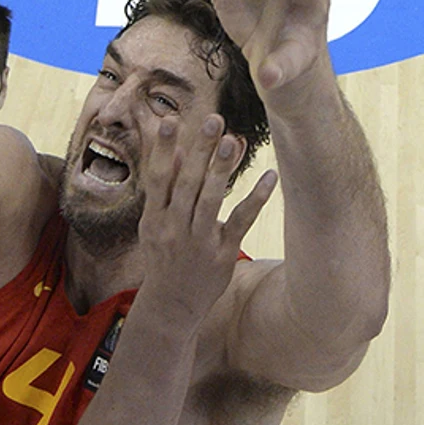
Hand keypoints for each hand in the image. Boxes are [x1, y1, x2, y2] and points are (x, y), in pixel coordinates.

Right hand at [135, 113, 278, 324]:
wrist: (172, 305)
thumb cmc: (164, 257)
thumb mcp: (155, 224)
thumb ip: (165, 188)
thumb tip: (178, 149)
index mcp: (154, 218)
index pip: (157, 177)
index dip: (163, 148)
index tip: (170, 119)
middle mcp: (174, 228)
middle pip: (187, 183)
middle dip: (200, 151)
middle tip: (213, 119)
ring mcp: (199, 242)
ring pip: (210, 200)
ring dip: (222, 170)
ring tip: (234, 139)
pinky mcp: (223, 254)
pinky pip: (240, 222)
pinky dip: (255, 199)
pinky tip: (269, 177)